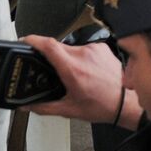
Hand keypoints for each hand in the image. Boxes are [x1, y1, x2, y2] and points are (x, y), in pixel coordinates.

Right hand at [22, 37, 141, 127]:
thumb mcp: (69, 109)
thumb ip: (44, 106)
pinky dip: (81, 57)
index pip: (49, 46)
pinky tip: (87, 70)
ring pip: (71, 48)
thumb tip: (27, 105)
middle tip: (51, 69)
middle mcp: (83, 55)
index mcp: (73, 69)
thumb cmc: (101, 106)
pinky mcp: (102, 47)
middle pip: (57, 47)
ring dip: (67, 58)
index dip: (34, 40)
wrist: (126, 102)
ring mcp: (94, 49)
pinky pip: (84, 48)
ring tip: (74, 75)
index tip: (25, 40)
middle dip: (50, 56)